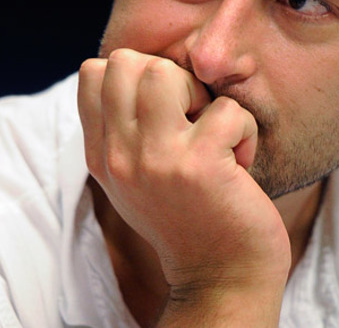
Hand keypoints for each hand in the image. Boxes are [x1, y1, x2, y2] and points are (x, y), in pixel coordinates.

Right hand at [78, 49, 290, 325]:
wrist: (219, 277)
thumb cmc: (189, 216)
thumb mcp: (139, 176)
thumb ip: (128, 128)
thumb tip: (145, 68)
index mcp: (102, 154)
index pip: (93, 71)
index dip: (137, 74)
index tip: (166, 109)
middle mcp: (119, 156)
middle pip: (126, 61)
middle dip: (169, 76)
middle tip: (192, 117)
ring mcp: (155, 160)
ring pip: (163, 72)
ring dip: (202, 94)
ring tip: (213, 132)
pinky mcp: (199, 166)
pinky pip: (227, 109)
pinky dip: (245, 129)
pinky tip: (240, 163)